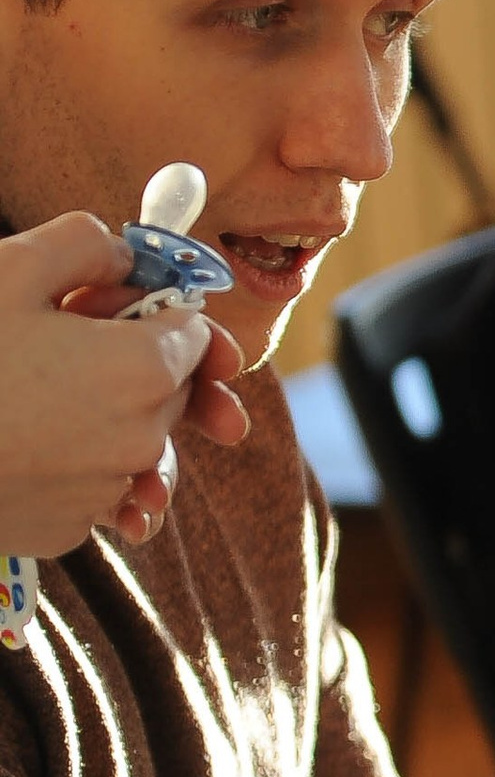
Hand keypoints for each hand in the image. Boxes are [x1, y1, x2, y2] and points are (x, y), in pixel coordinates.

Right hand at [0, 215, 246, 556]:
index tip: (102, 306)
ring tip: (37, 390)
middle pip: (167, 389)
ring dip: (102, 415)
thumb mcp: (9, 271)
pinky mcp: (66, 530)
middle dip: (130, 362)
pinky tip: (19, 437)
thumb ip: (84, 246)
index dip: (150, 311)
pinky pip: (91, 487)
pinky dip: (69, 462)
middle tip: (53, 341)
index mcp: (144, 369)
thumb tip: (121, 255)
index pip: (194, 335)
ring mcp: (103, 492)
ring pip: (131, 442)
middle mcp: (141, 439)